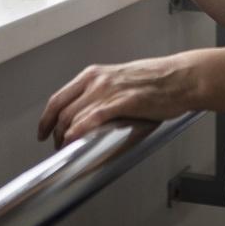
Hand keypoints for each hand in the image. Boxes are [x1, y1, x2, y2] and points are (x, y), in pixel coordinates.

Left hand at [36, 56, 194, 148]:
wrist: (181, 78)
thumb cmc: (158, 81)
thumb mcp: (121, 83)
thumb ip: (103, 97)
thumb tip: (89, 119)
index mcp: (94, 74)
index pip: (58, 97)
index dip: (46, 118)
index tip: (43, 131)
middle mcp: (97, 80)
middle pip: (61, 110)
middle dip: (53, 133)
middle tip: (56, 147)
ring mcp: (108, 90)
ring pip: (72, 116)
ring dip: (64, 137)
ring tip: (67, 150)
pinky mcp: (122, 102)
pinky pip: (91, 118)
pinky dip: (78, 132)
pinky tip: (74, 141)